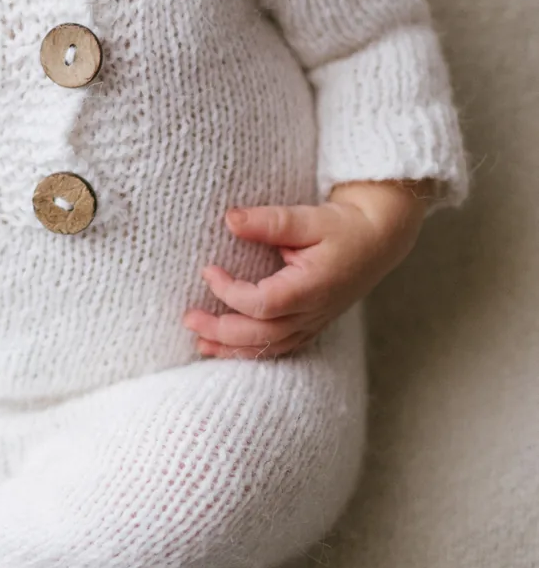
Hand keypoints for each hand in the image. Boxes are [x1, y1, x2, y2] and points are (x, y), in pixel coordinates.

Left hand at [183, 182, 432, 359]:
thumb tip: (230, 219)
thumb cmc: (344, 226)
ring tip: (199, 344)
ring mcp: (314, 322)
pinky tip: (229, 349)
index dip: (229, 292)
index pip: (262, 304)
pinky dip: (253, 351)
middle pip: (261, 334)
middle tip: (189, 318)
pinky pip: (280, 347)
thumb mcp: (308, 216)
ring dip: (233, 349)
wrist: (379, 239)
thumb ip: (269, 221)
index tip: (208, 270)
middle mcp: (312, 312)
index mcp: (311, 287)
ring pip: (270, 348)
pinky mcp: (312, 324)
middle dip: (221, 331)